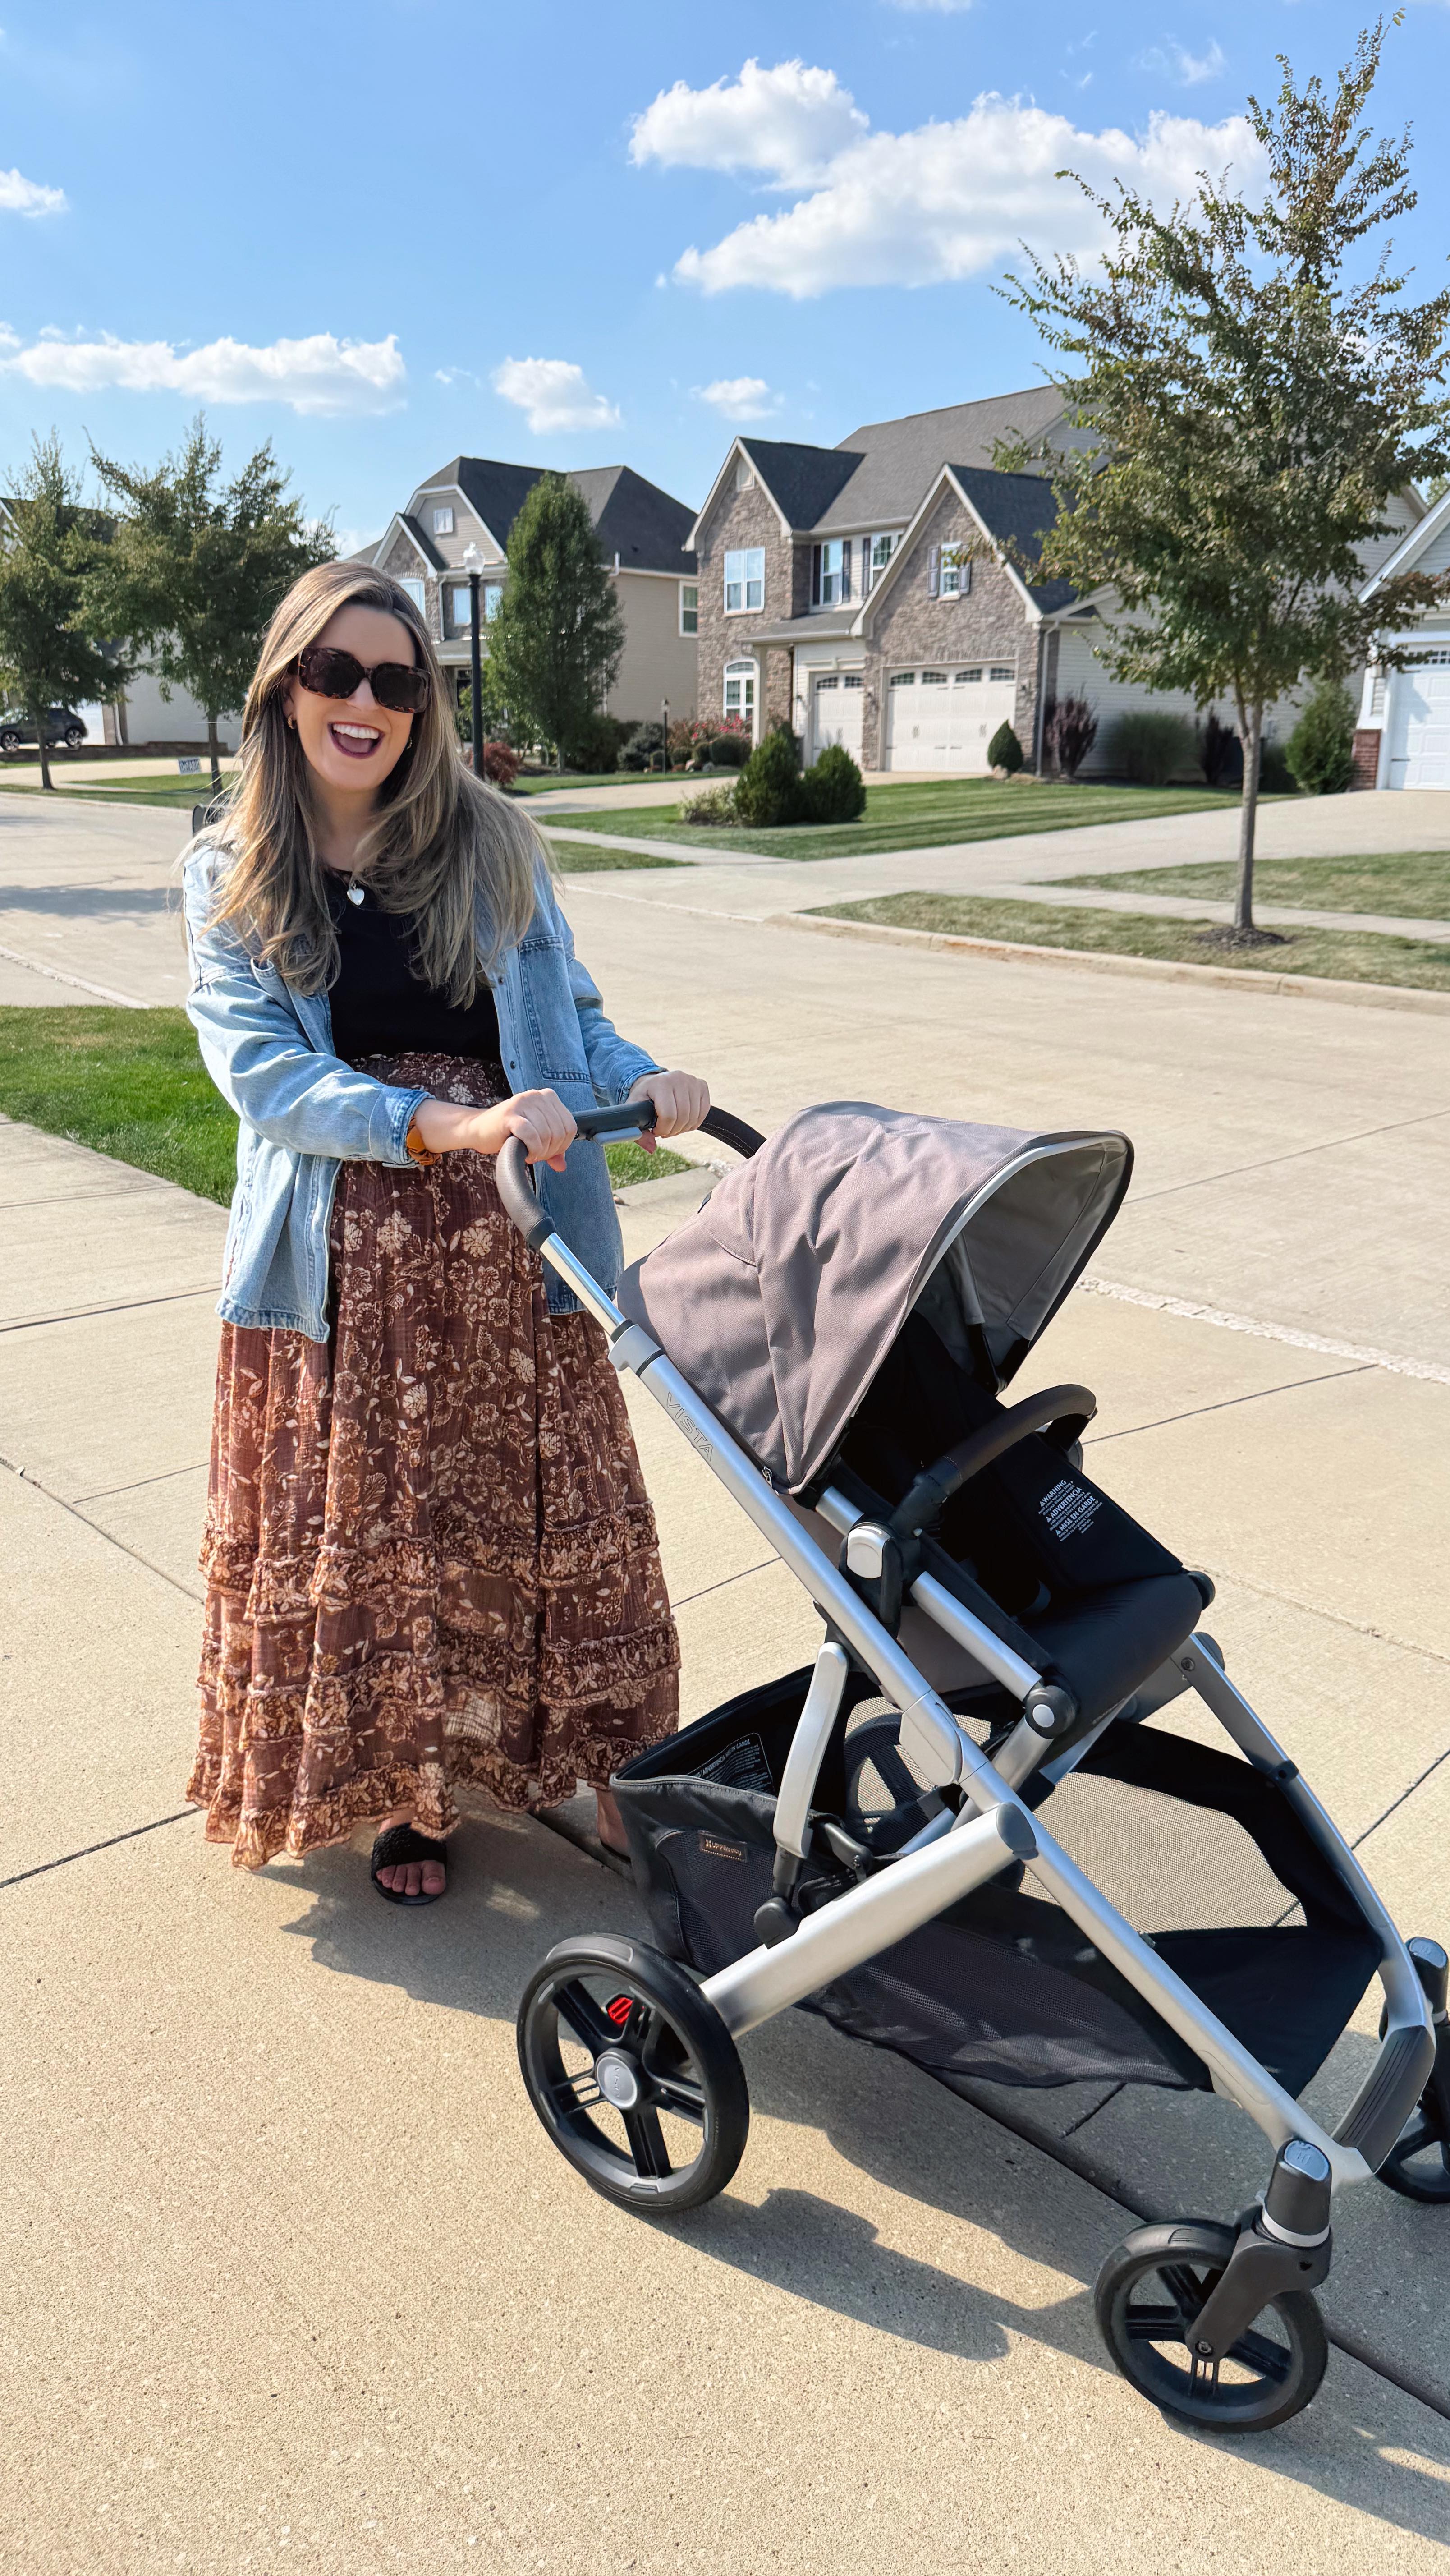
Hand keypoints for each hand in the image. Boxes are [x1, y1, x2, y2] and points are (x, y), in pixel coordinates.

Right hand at [412, 1086, 576, 1172]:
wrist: (477, 1129)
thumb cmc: (507, 1132)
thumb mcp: (534, 1138)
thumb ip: (551, 1149)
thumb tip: (562, 1166)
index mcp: (547, 1097)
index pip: (570, 1126)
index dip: (562, 1145)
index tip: (547, 1152)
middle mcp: (536, 1096)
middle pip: (559, 1132)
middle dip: (550, 1151)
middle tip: (535, 1155)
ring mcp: (522, 1103)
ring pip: (546, 1134)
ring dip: (539, 1152)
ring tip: (528, 1154)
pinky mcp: (510, 1115)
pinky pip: (531, 1135)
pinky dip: (532, 1149)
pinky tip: (525, 1153)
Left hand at [628, 1069, 709, 1152]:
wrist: (654, 1083)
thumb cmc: (644, 1098)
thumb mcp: (634, 1111)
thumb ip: (637, 1131)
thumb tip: (651, 1149)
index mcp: (660, 1083)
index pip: (668, 1115)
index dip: (663, 1129)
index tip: (655, 1131)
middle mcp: (678, 1078)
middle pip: (683, 1117)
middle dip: (673, 1131)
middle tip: (664, 1131)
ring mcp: (692, 1081)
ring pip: (694, 1117)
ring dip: (683, 1128)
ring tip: (672, 1126)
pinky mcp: (702, 1085)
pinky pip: (703, 1112)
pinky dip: (694, 1122)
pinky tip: (683, 1121)